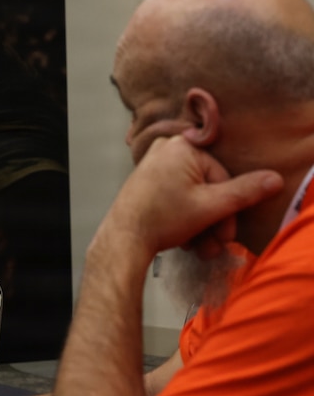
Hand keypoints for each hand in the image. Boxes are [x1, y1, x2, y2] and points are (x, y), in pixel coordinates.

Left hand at [104, 136, 282, 256]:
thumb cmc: (161, 219)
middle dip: (215, 221)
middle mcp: (165, 150)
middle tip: (216, 246)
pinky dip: (184, 219)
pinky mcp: (146, 183)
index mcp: (182, 146)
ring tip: (201, 249)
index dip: (229, 209)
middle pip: (207, 187)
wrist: (121, 240)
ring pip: (192, 196)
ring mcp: (153, 166)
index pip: (222, 177)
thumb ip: (245, 192)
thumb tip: (274, 179)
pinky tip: (185, 241)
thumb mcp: (210, 206)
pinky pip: (176, 198)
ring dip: (202, 225)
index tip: (227, 236)